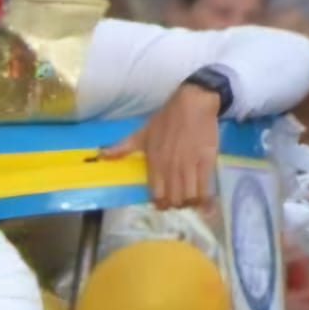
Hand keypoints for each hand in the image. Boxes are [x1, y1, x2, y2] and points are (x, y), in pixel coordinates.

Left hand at [99, 82, 222, 209]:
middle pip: (173, 199)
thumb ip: (123, 147)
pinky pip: (205, 188)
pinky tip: (205, 205)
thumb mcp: (142, 133)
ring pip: (189, 196)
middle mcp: (171, 167)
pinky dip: (205, 200)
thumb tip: (102, 154)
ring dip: (188, 204)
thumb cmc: (166, 119)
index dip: (159, 203)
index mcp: (155, 162)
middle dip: (174, 205)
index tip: (160, 204)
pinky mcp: (207, 162)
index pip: (156, 193)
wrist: (192, 104)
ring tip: (189, 201)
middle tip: (176, 203)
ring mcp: (190, 166)